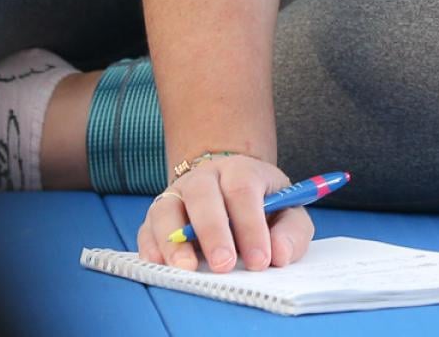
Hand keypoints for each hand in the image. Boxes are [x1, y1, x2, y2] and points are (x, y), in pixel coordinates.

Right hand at [138, 153, 314, 273]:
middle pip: (202, 195)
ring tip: (186, 268)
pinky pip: (147, 228)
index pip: (243, 191)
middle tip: (223, 265)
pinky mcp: (157, 216)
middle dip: (213, 232)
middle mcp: (204, 178)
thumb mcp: (288, 212)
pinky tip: (158, 265)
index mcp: (240, 171)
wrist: (230, 187)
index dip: (251, 226)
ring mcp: (176, 195)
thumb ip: (291, 232)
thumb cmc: (263, 206)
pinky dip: (150, 247)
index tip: (260, 261)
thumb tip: (279, 255)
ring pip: (166, 209)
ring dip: (173, 240)